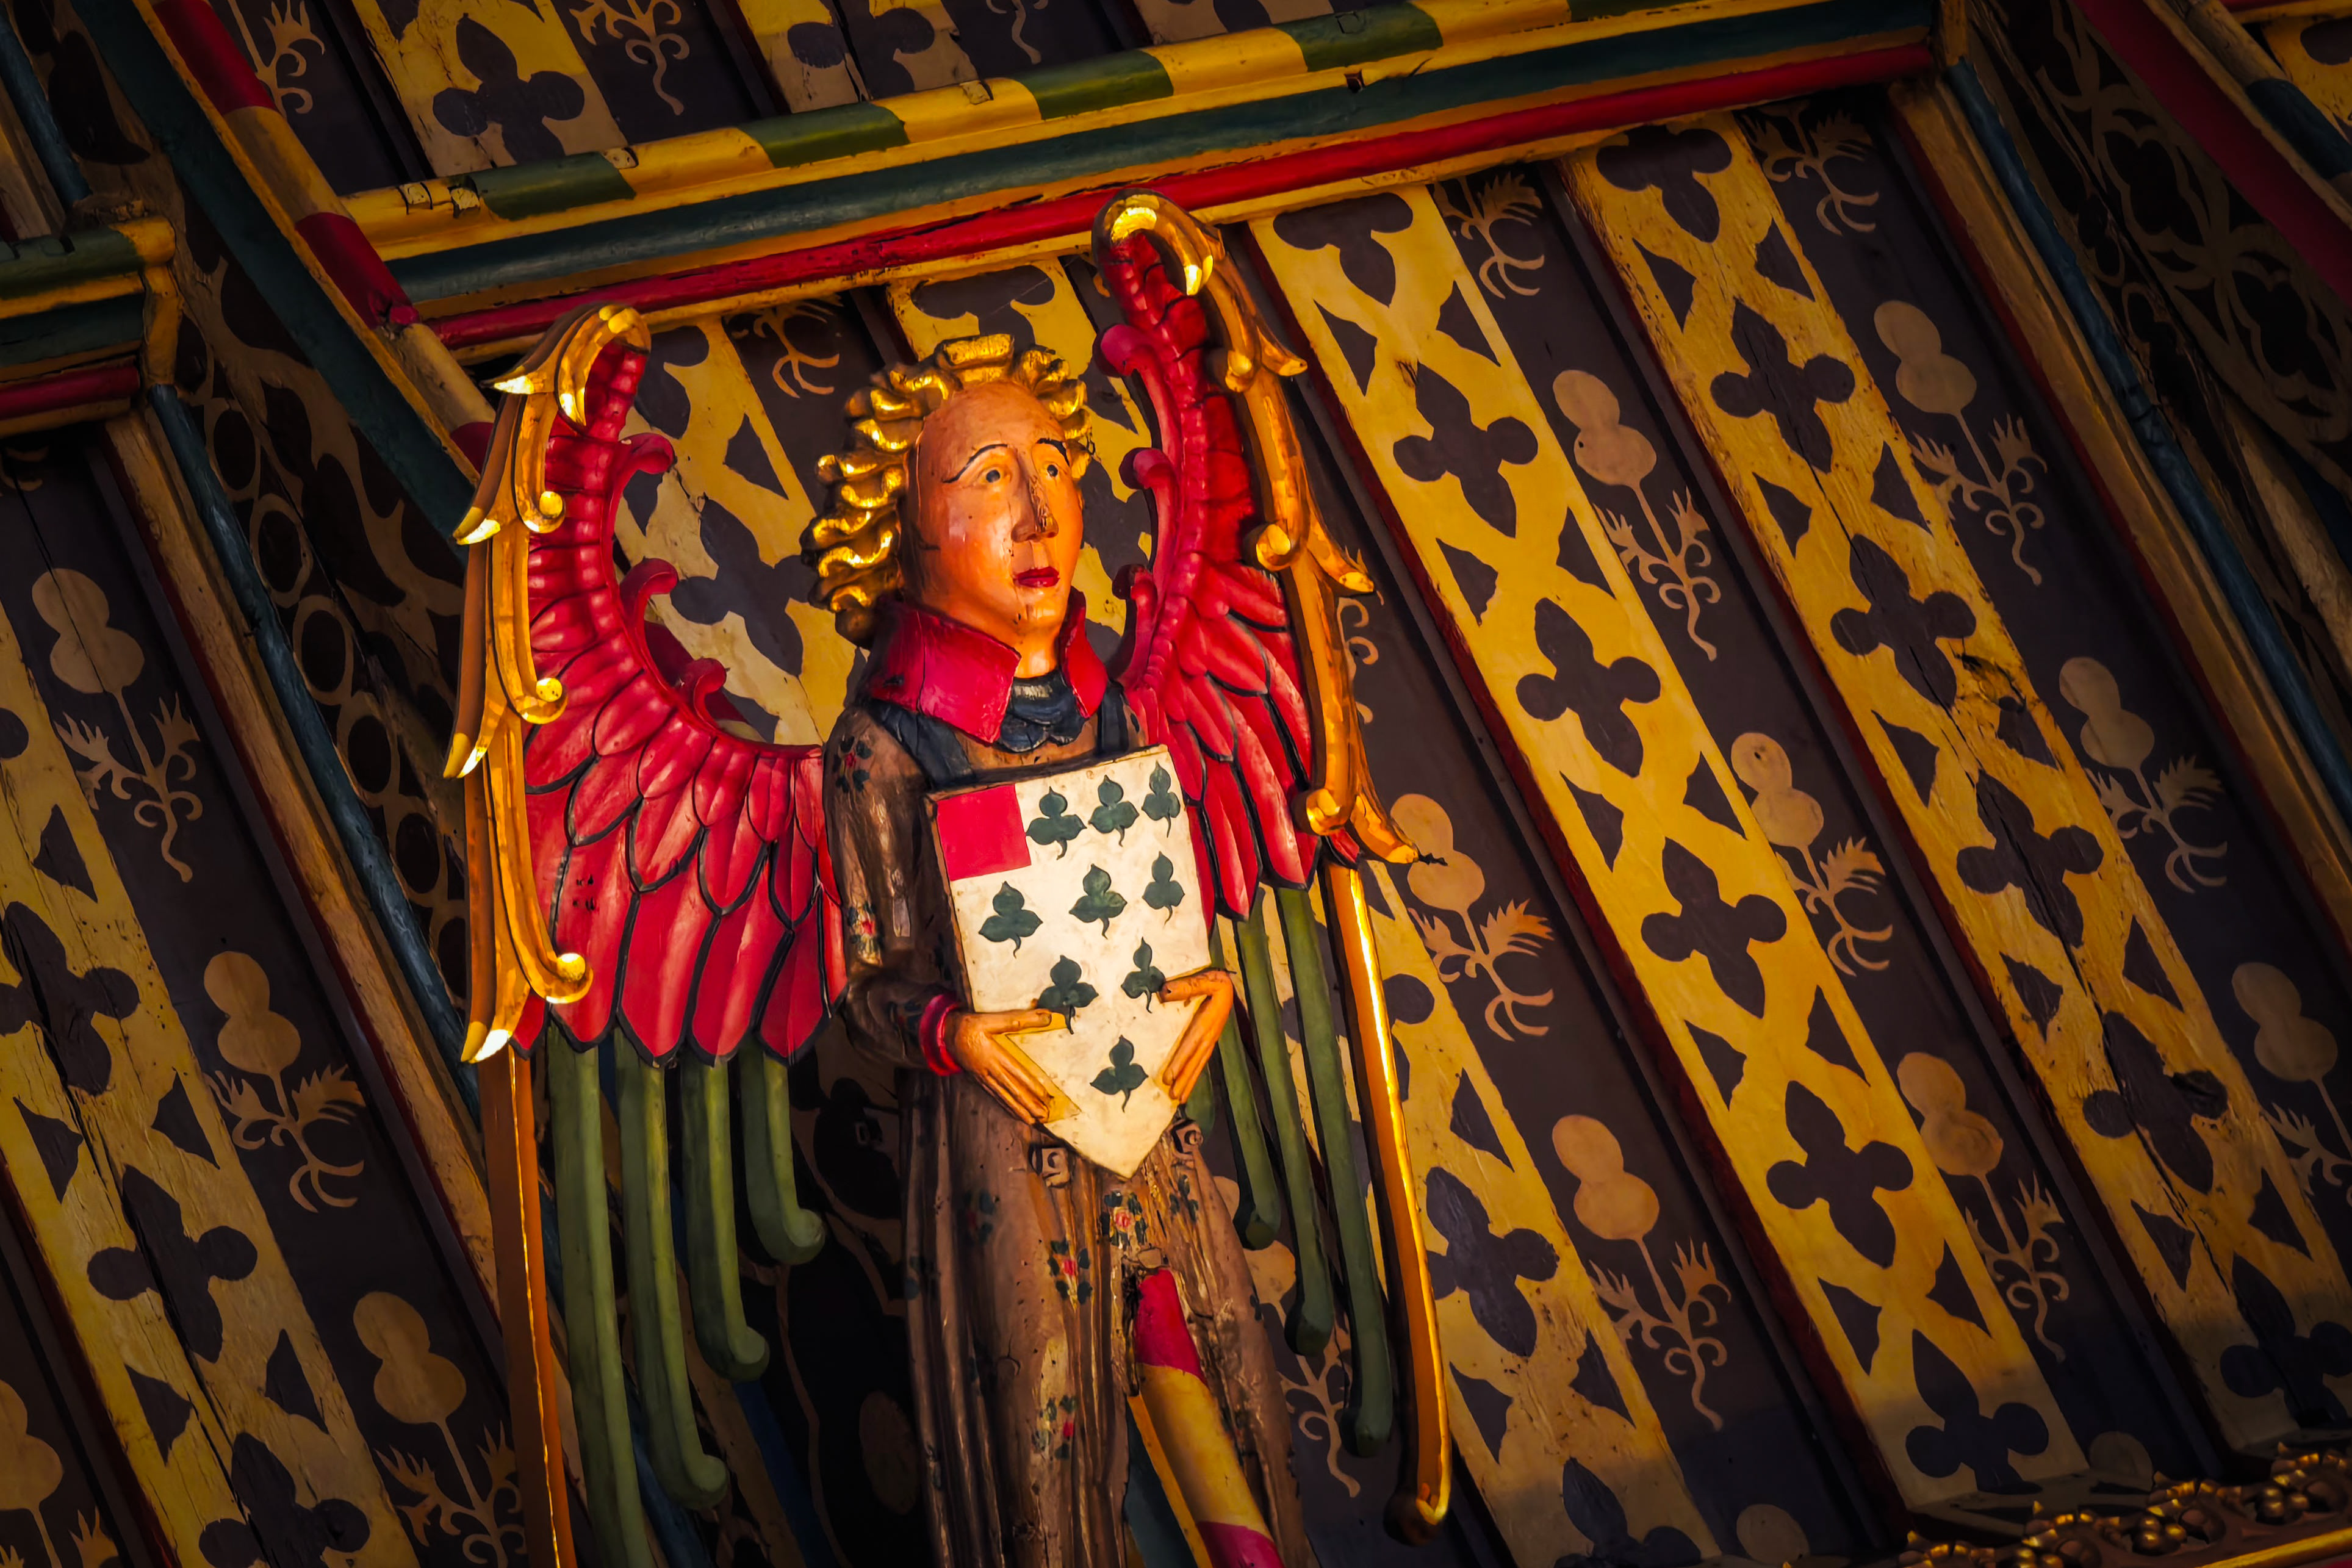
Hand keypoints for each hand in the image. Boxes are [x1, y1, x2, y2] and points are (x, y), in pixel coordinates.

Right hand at [945, 1007, 1062, 1123]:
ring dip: (1019, 1110)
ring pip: (1004, 1097)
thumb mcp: (991, 1018)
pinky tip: (1015, 1114)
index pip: (1015, 1072)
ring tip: (1033, 1120)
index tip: (1044, 1095)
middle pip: (1011, 1090)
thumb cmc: (969, 1025)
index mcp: (993, 1055)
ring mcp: (984, 1078)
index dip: (1030, 1084)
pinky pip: (995, 1097)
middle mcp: (989, 1070)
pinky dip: (1006, 1106)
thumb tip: (1046, 1017)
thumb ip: (1019, 1019)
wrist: (945, 1035)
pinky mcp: (980, 1081)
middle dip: (1028, 1104)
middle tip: (1044, 1115)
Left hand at [1157, 968, 1233, 1107]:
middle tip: (1173, 1096)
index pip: (1191, 1045)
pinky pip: (1201, 1060)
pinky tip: (1188, 1083)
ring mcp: (1211, 1039)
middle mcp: (1210, 1035)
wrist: (1230, 985)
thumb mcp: (1207, 979)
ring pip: (1199, 1064)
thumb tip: (1164, 992)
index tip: (1169, 1076)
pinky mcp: (1210, 1040)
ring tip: (1179, 1098)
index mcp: (1207, 1022)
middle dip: (1184, 1080)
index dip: (1180, 1062)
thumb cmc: (1216, 981)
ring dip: (1189, 1081)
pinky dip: (1194, 1074)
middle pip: (1195, 1061)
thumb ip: (1188, 985)